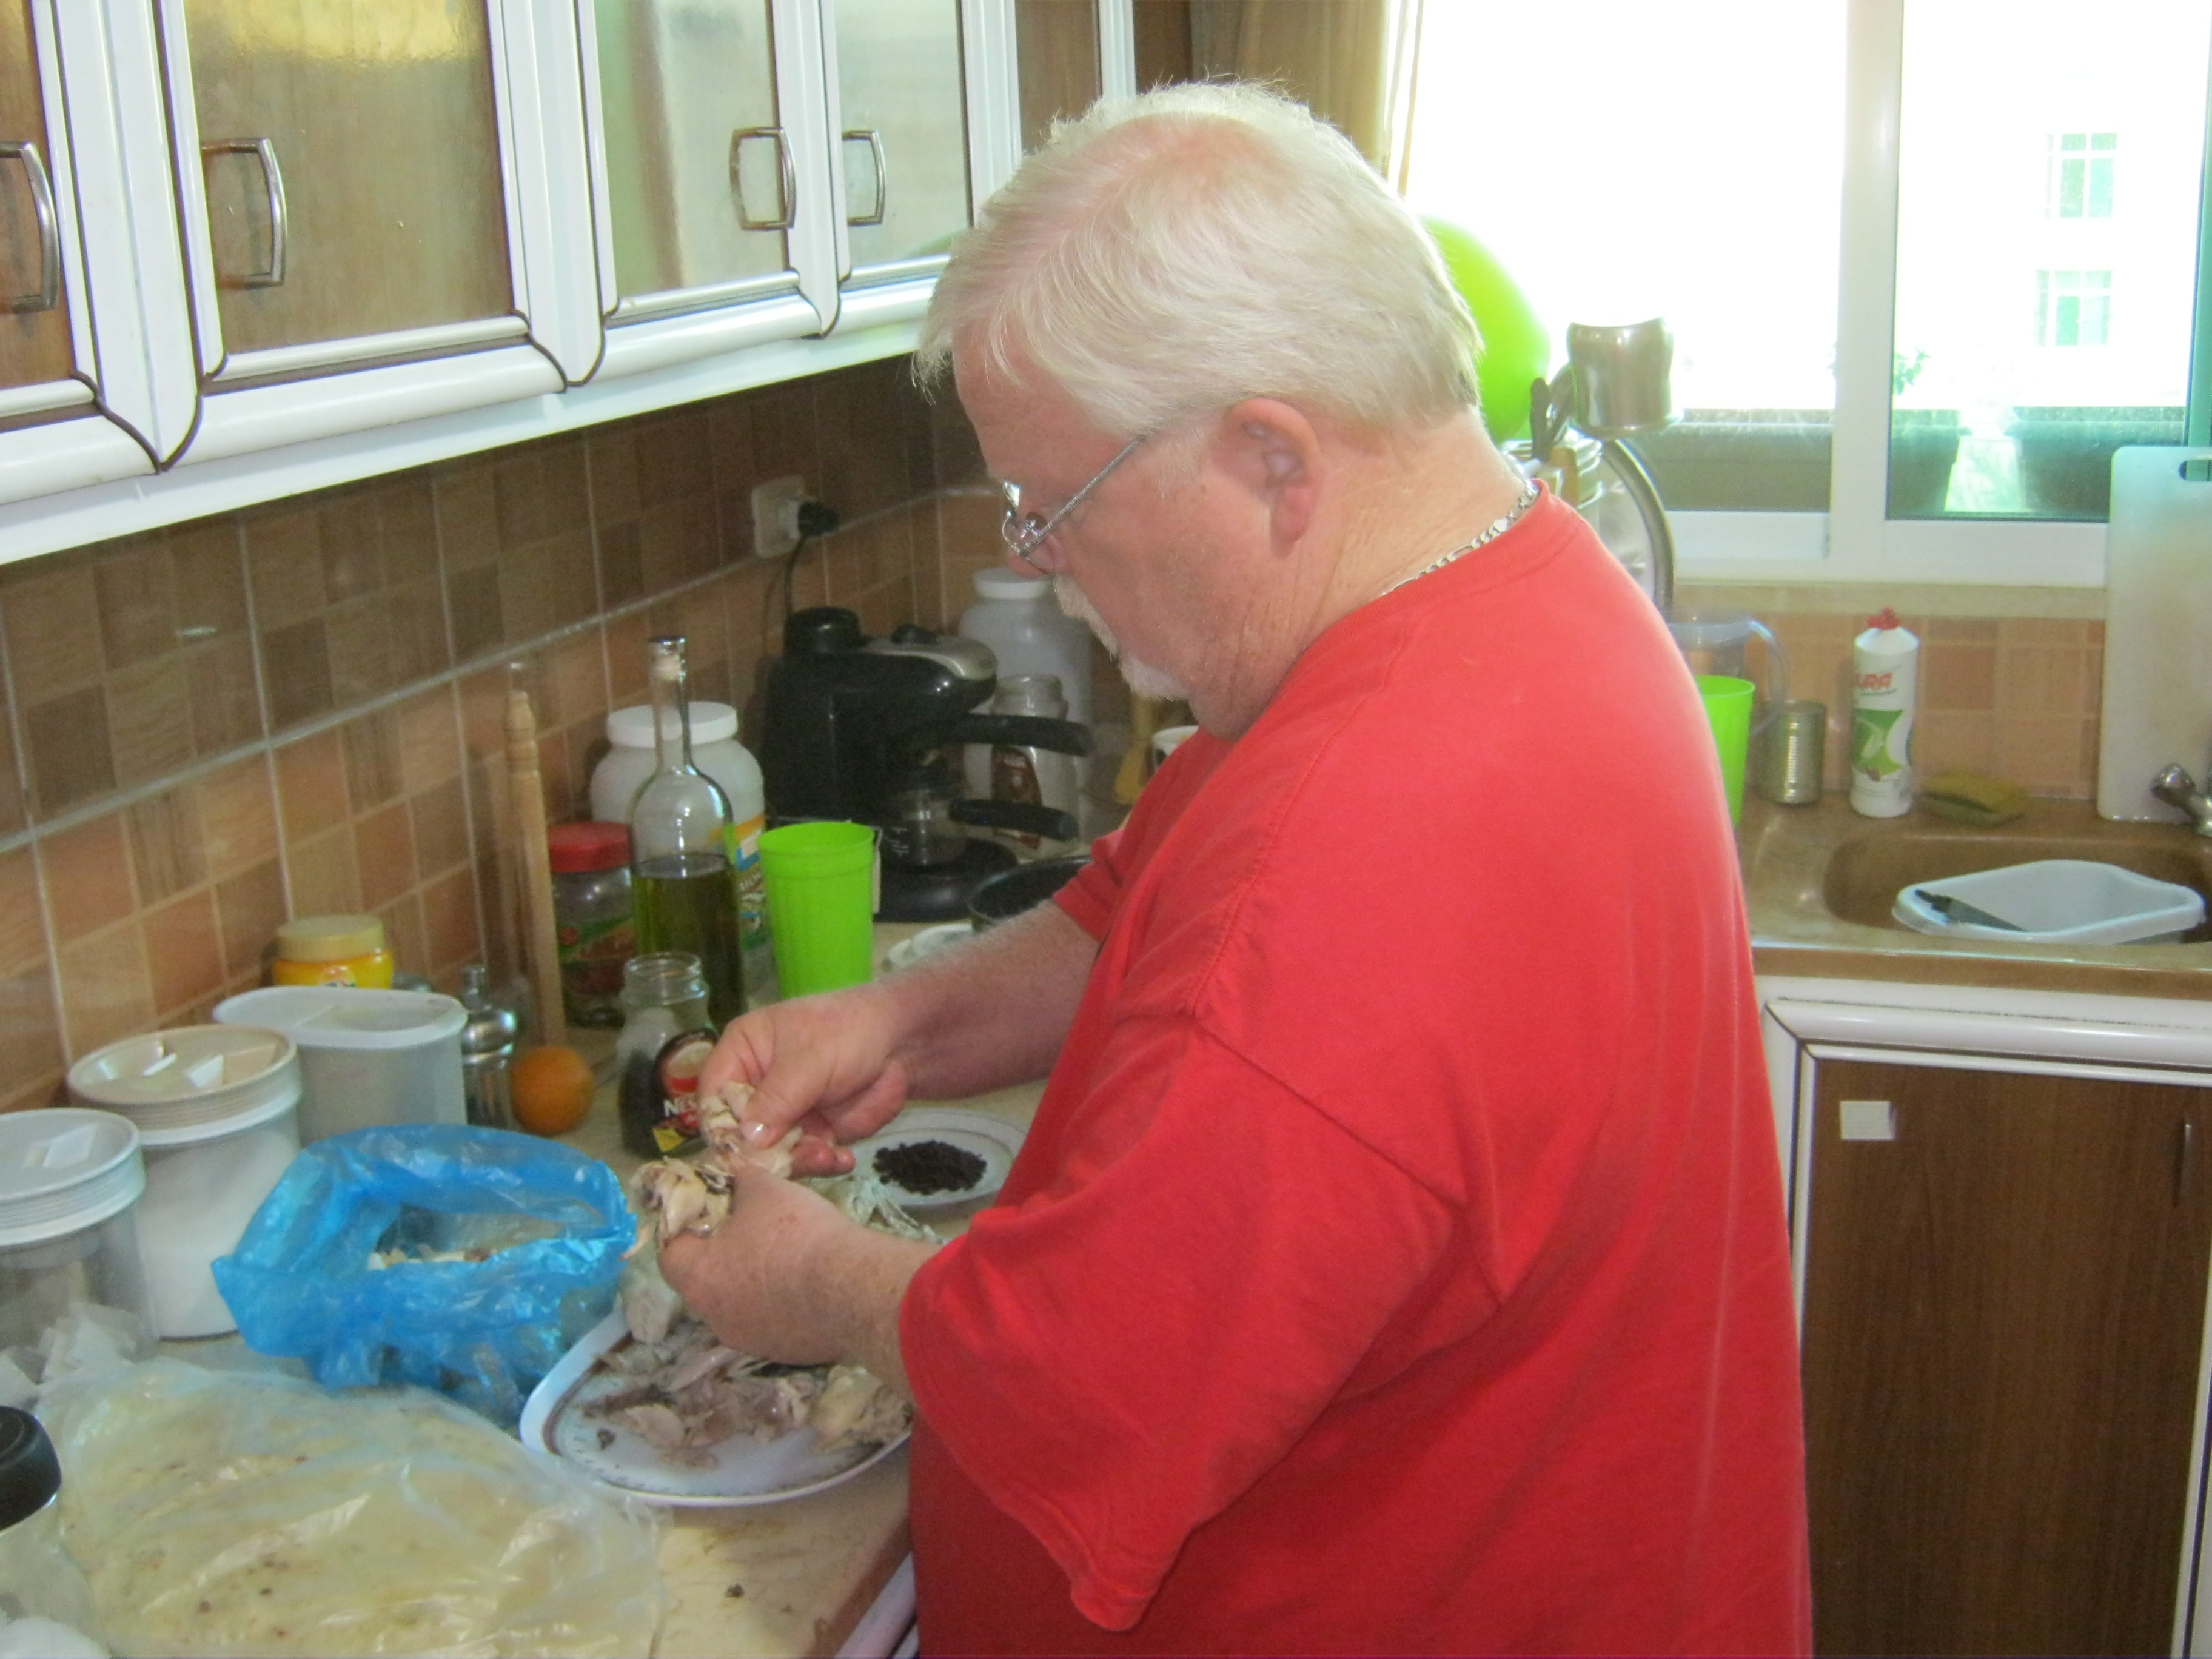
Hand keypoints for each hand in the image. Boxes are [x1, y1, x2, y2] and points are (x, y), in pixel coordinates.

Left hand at [658, 1165, 854, 1363]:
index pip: (671, 1252)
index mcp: (698, 1279)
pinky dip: (787, 1302)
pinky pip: (777, 1321)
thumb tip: (740, 1184)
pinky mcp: (787, 1353)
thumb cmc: (795, 1234)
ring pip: (743, 1303)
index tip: (710, 1210)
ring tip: (789, 1254)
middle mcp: (716, 1319)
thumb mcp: (765, 1189)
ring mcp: (752, 1341)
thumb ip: (743, 1184)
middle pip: (709, 1279)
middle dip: (728, 1253)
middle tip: (754, 1228)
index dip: (688, 1226)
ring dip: (758, 1281)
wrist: (853, 1289)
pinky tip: (813, 1282)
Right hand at [702, 986, 911, 1174]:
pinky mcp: (811, 1133)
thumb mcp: (808, 1059)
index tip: (741, 1150)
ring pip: (773, 1153)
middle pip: (740, 1134)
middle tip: (794, 1157)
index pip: (713, 1097)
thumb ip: (777, 1099)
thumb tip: (746, 1138)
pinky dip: (822, 1163)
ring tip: (827, 1154)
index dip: (721, 1126)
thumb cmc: (846, 1031)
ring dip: (798, 1161)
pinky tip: (842, 1159)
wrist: (900, 1041)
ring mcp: (783, 1114)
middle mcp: (755, 1087)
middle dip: (764, 1152)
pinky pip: (805, 1158)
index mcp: (741, 1053)